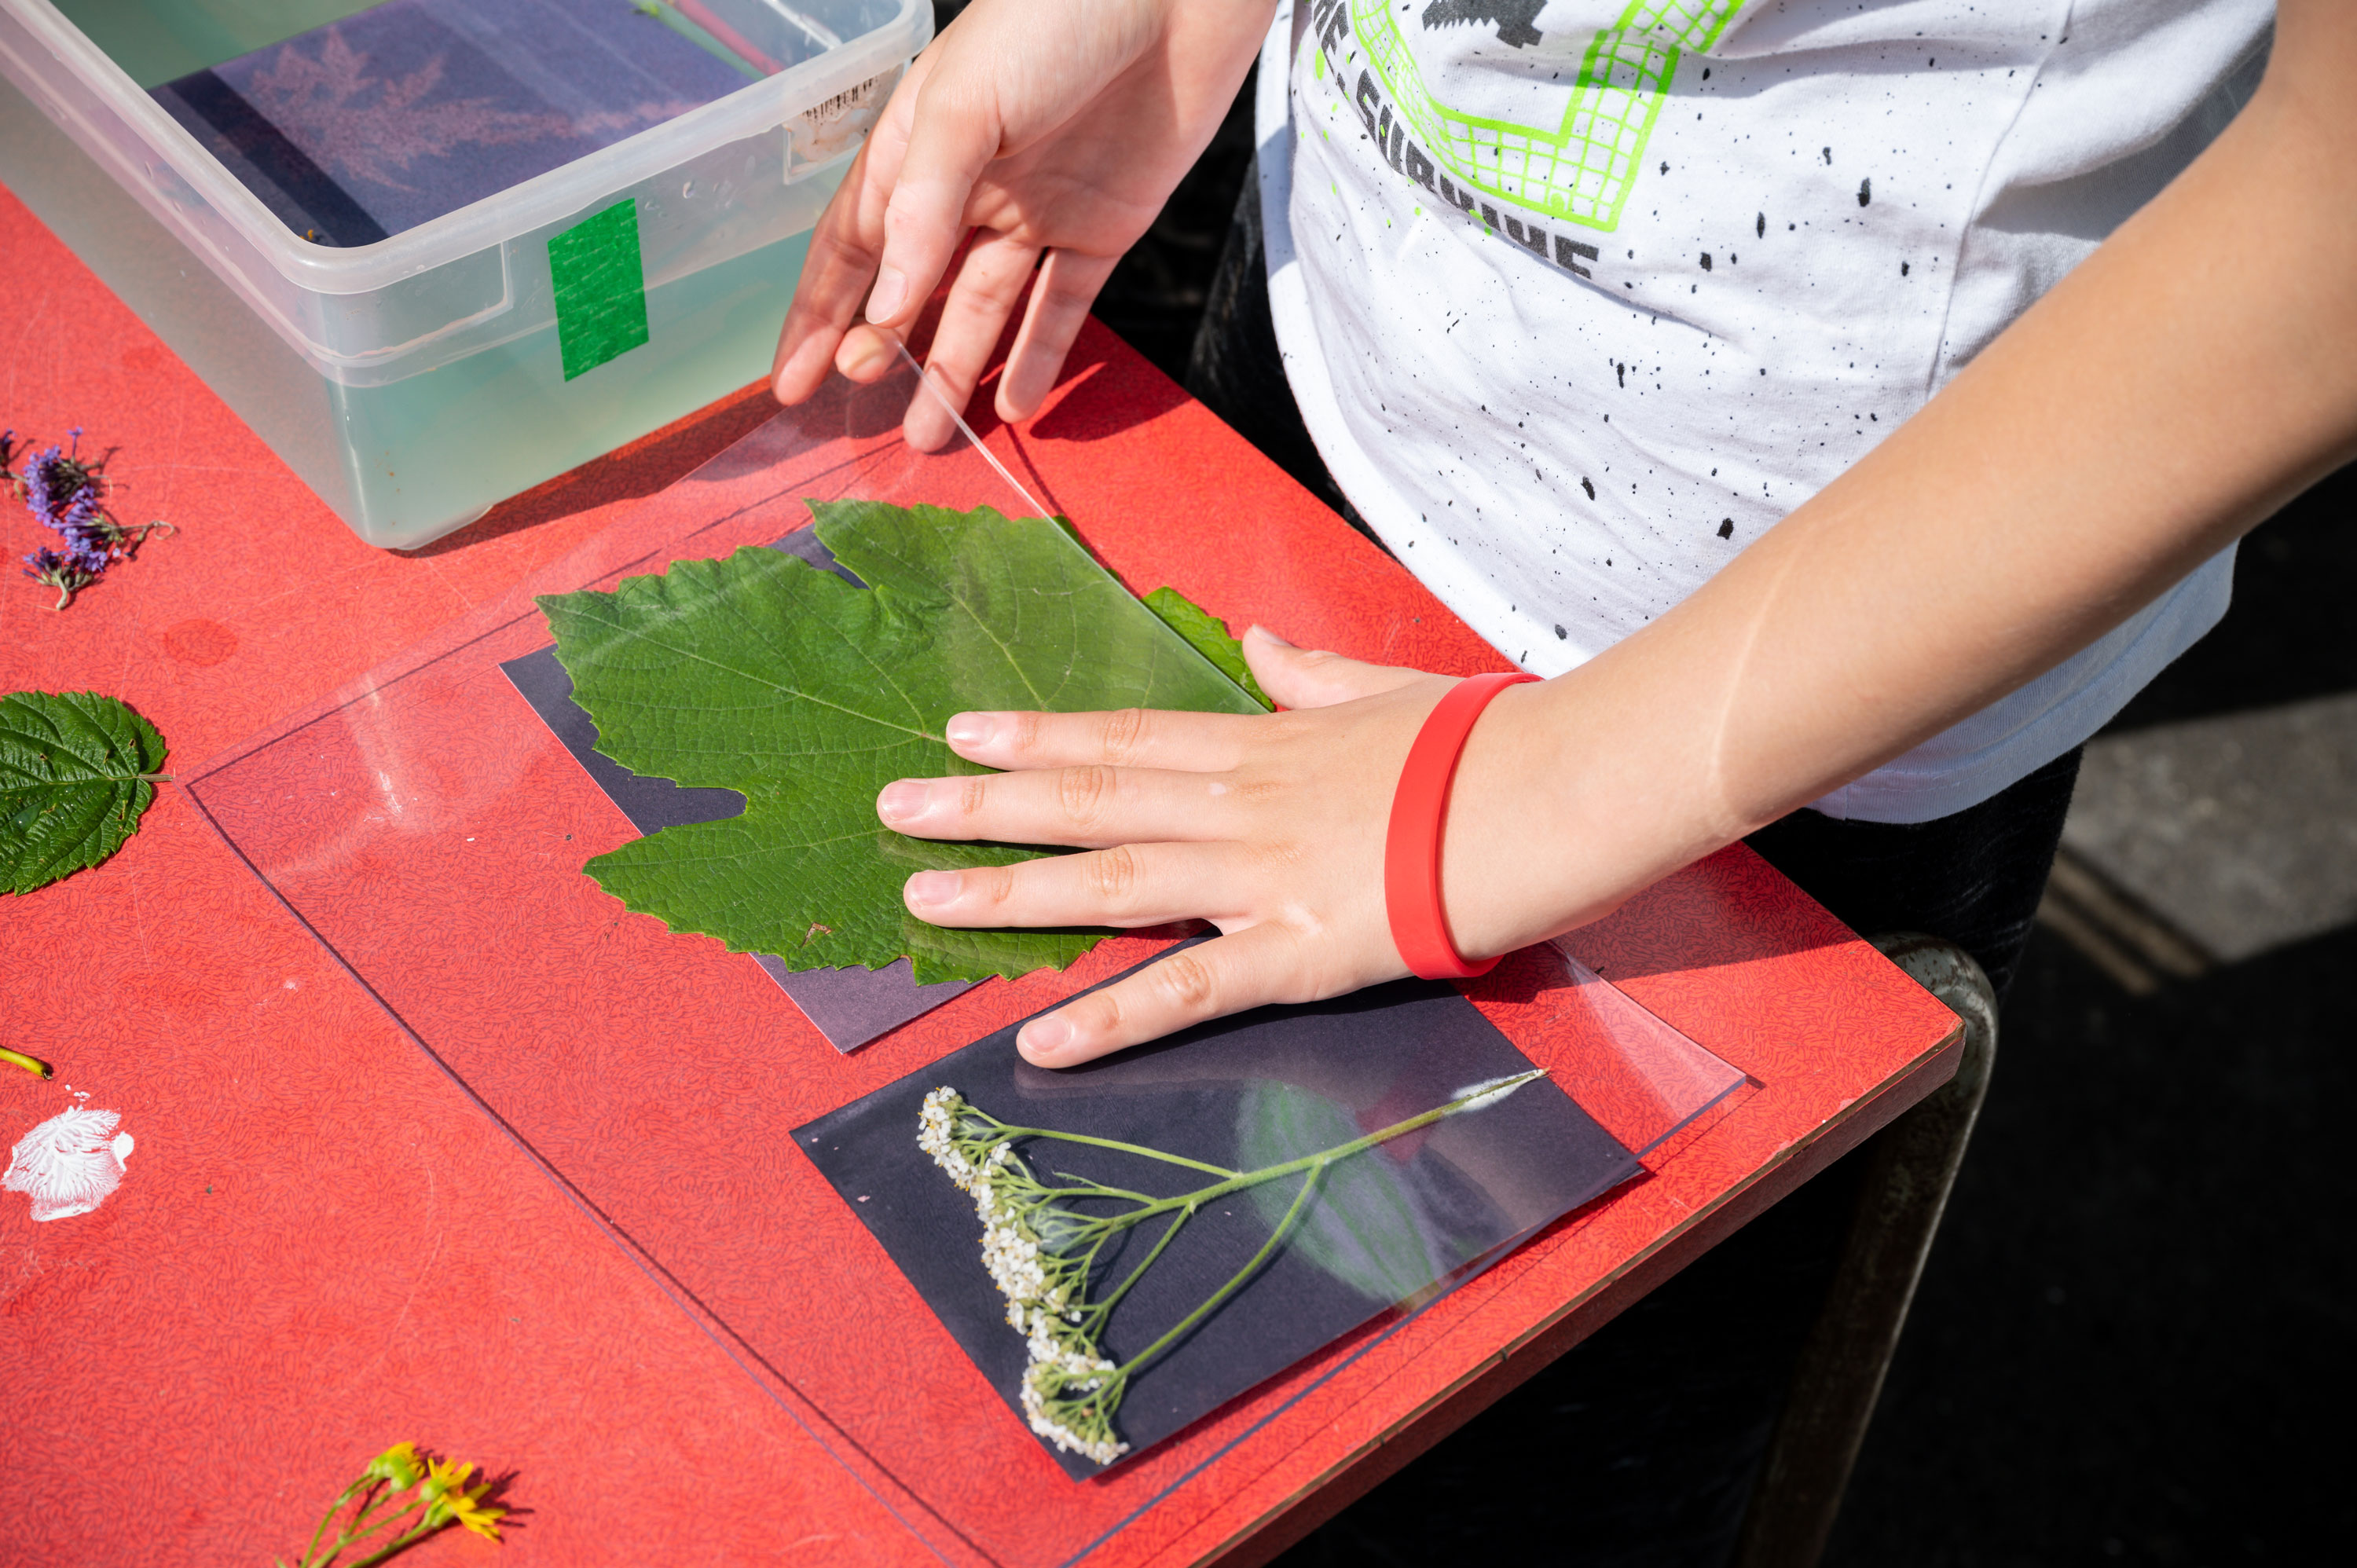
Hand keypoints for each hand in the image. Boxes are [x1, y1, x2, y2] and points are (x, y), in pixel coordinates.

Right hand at [771, 0, 1272, 448]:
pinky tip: (1017, 407)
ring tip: (931, 436)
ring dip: (954, 373)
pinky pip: (1061, 308)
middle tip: (867, 402)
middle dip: (883, 352)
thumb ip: (922, 212)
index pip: (850, 247)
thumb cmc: (1052, 22)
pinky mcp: (1099, 229)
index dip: (817, 315)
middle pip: (911, 290)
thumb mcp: (963, 107)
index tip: (791, 384)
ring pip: (982, 311)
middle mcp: (968, 189)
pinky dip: (1040, 358)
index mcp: (916, 148)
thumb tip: (883, 310)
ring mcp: (1033, 212)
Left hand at [873, 630, 1566, 1066]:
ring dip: (1013, 892)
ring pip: (1112, 883)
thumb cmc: (1476, 741)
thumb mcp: (1384, 689)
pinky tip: (1040, 1043)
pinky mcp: (1295, 954)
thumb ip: (1309, 672)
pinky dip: (1110, 1018)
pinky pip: (1185, 990)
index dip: (1037, 734)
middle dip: (987, 804)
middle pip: (1090, 799)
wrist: (1543, 793)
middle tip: (897, 807)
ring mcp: (1257, 878)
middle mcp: (1237, 806)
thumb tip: (1258, 643)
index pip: (1124, 736)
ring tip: (926, 902)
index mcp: (1260, 744)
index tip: (962, 730)